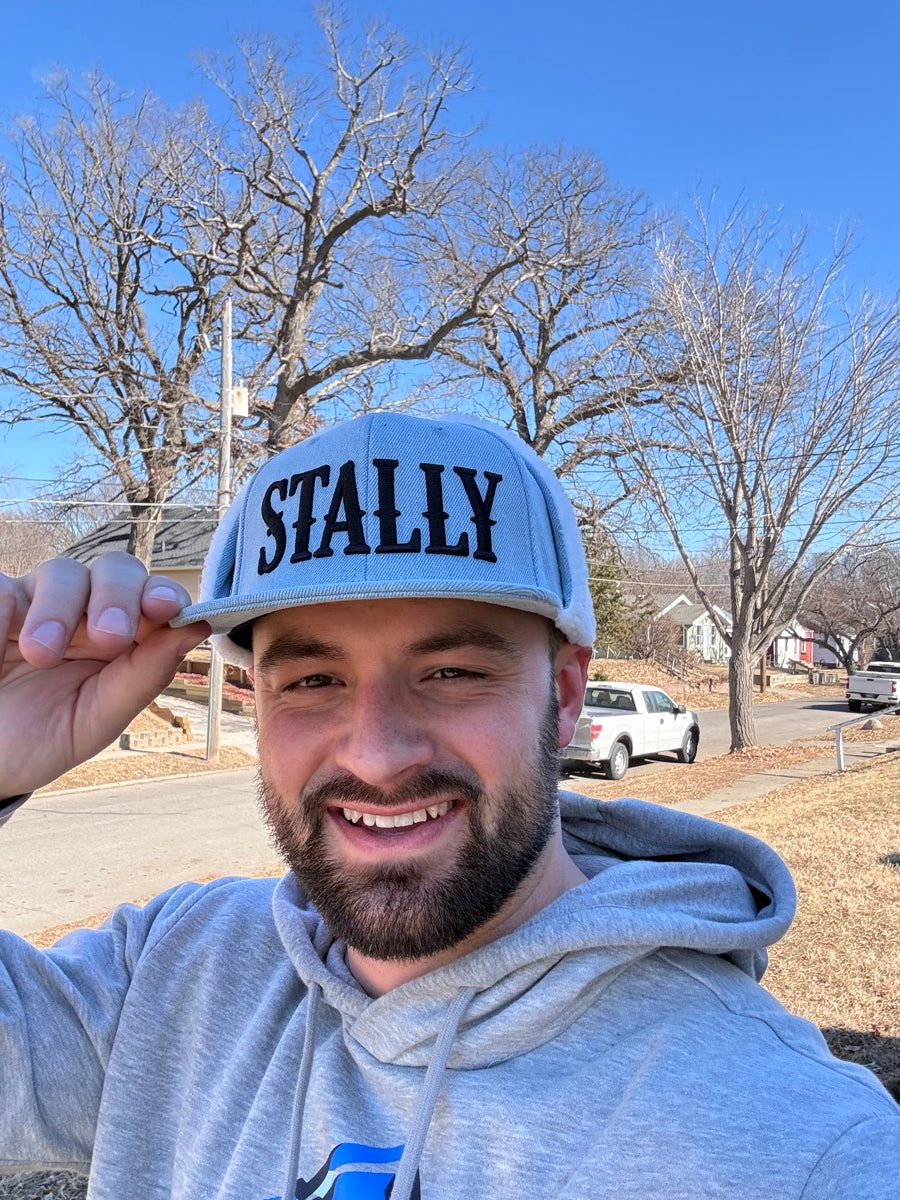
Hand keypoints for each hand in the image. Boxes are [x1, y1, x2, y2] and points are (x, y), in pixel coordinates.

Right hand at [0, 552, 209, 796]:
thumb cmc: (41, 739)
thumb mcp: (97, 717)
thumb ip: (145, 674)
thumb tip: (197, 628)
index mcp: (123, 635)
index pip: (154, 597)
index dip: (165, 594)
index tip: (167, 608)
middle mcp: (85, 609)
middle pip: (116, 570)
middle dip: (118, 597)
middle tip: (109, 636)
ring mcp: (37, 600)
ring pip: (63, 572)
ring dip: (59, 610)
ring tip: (40, 656)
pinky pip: (3, 587)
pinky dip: (5, 612)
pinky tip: (1, 644)